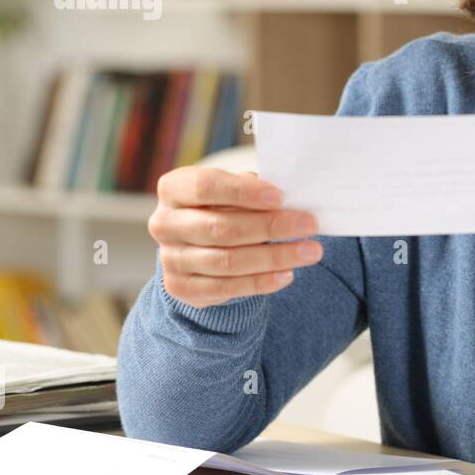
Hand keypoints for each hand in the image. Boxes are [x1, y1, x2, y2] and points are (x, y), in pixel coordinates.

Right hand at [149, 166, 321, 306]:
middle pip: (221, 228)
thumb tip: (285, 199)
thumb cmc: (223, 207)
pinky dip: (260, 282)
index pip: (205, 186)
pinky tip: (287, 275)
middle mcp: (164, 223)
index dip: (243, 192)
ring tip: (310, 252)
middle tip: (310, 225)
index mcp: (173, 189)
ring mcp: (171, 259)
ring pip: (227, 261)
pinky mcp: (182, 288)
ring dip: (274, 257)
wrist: (198, 246)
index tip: (280, 197)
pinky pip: (226, 288)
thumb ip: (250, 190)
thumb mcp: (232, 191)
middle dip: (271, 227)